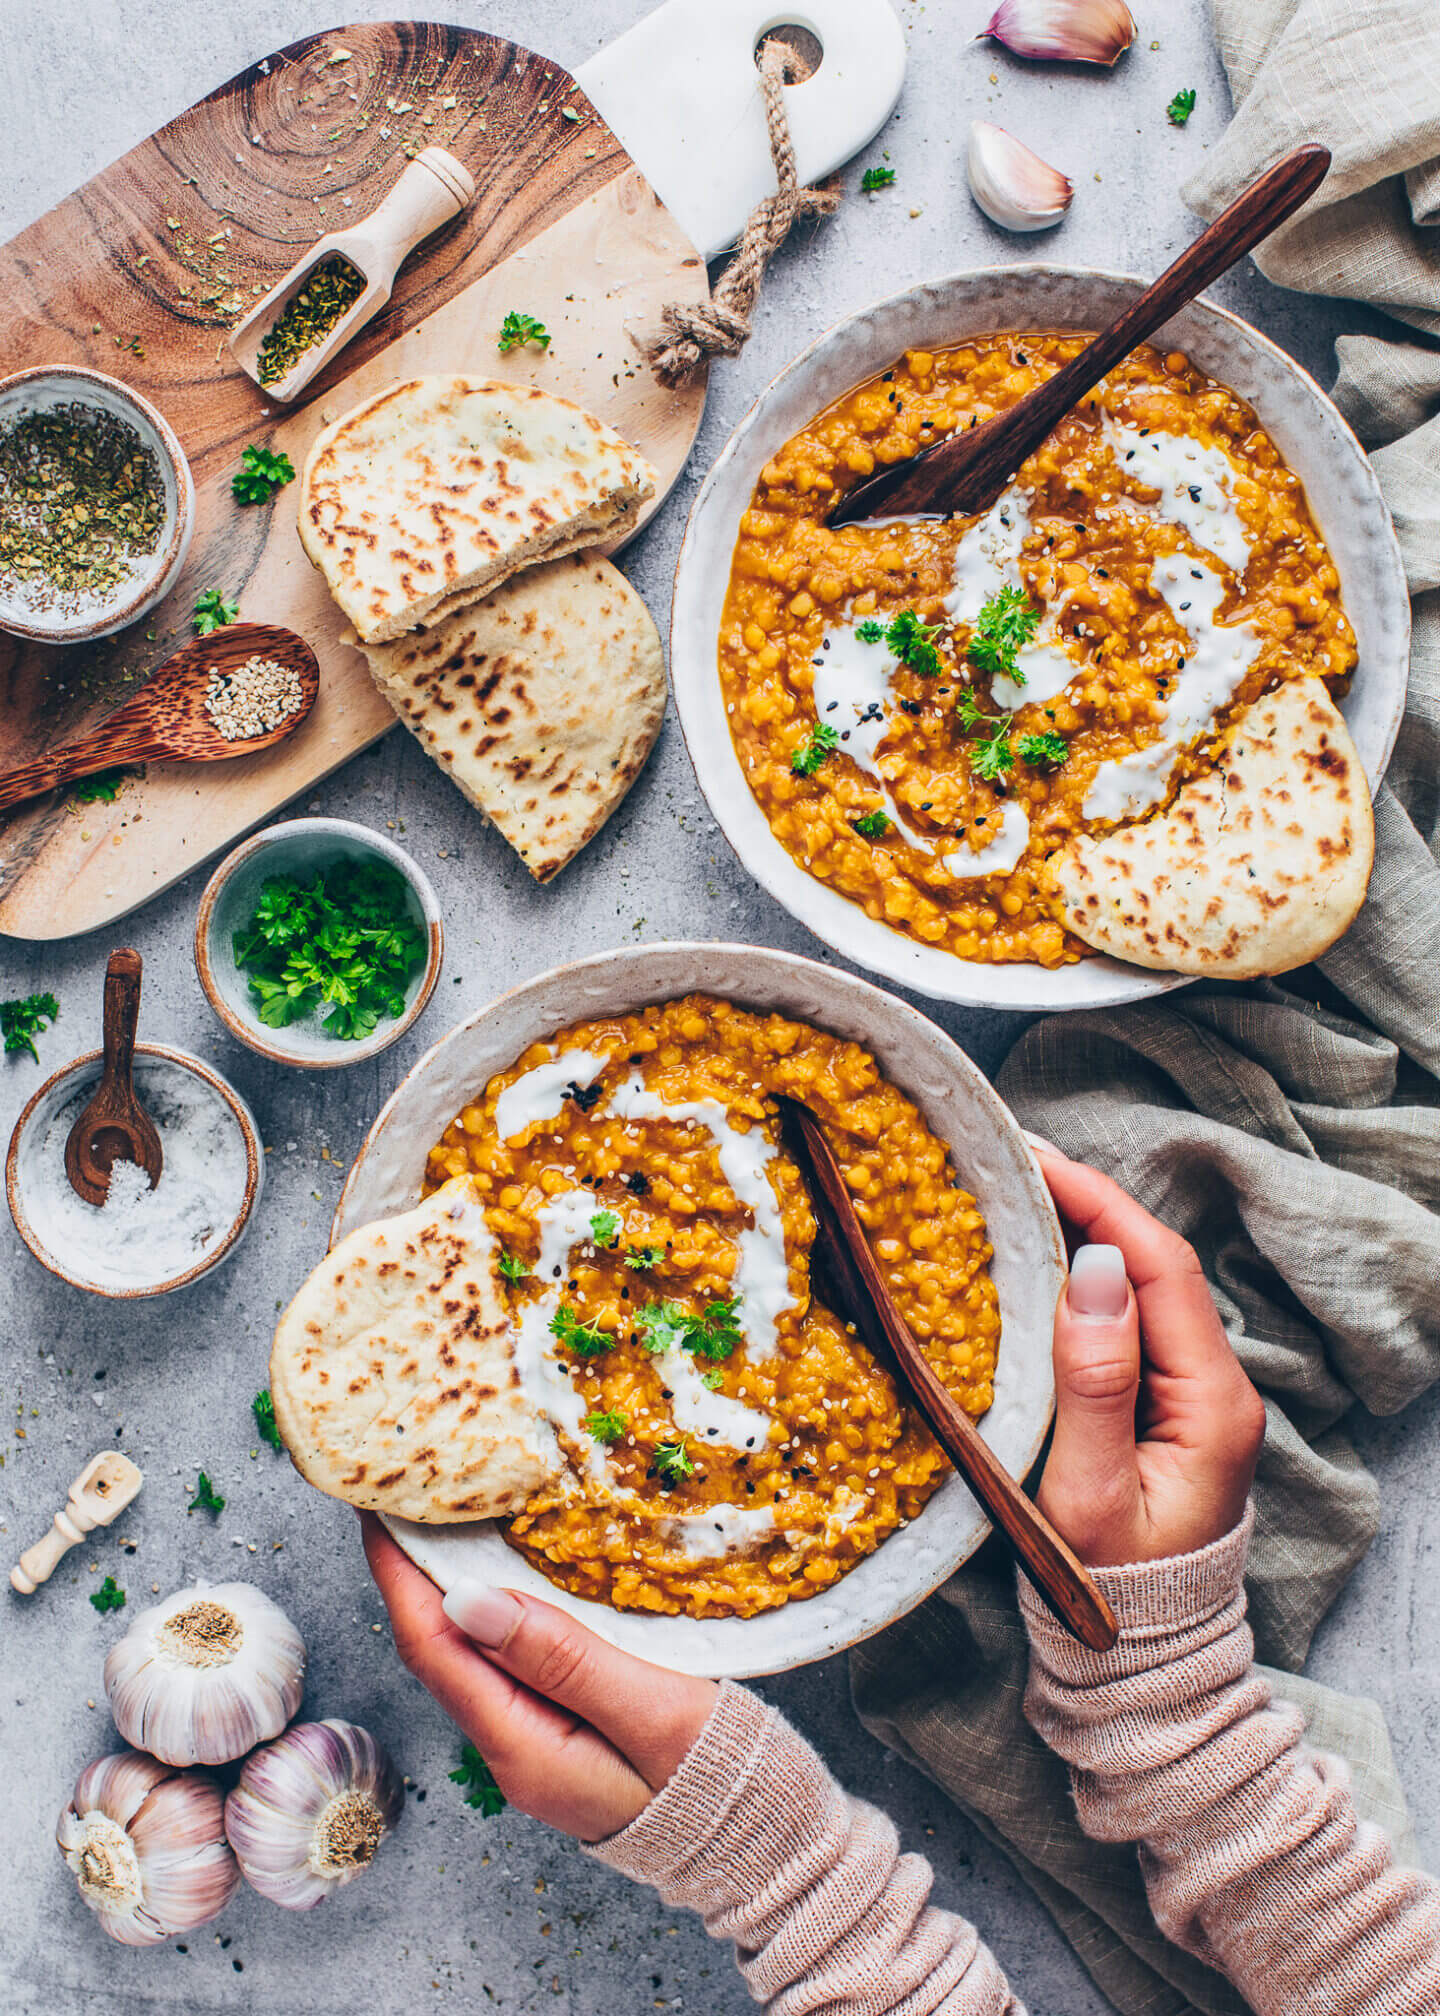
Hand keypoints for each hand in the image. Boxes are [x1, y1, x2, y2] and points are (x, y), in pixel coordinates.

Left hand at [362, 1516, 718, 1840]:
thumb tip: (468, 1601)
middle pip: (441, 1650)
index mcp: (524, 1746)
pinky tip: (509, 1572)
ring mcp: (538, 1745)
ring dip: (452, 1587)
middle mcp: (515, 1750)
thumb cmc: (720, 1782)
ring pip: (473, 1655)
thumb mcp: (648, 1709)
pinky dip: (497, 1610)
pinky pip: (511, 1663)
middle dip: (414, 1571)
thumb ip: (561, 1657)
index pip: (434, 1647)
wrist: (767, 1849)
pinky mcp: (565, 1733)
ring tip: (445, 1517)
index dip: (399, 1573)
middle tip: (405, 1492)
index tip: (377, 1506)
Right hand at [1028, 1143, 1265, 1567]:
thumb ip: (1095, 1382)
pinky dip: (1081, 1278)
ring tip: (1015, 1195)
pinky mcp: (1166, 1405)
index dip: (1098, 1202)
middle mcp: (1216, 1387)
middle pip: (1153, 1266)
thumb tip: (1090, 1270)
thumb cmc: (1111, 1590)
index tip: (1033, 1161)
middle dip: (1086, 1203)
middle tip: (1010, 1162)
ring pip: (1140, 1288)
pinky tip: (1036, 1262)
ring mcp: (1193, 1395)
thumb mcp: (1089, 1494)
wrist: (1142, 1662)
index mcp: (1212, 1402)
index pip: (1158, 1268)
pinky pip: (1128, 1321)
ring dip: (1082, 1234)